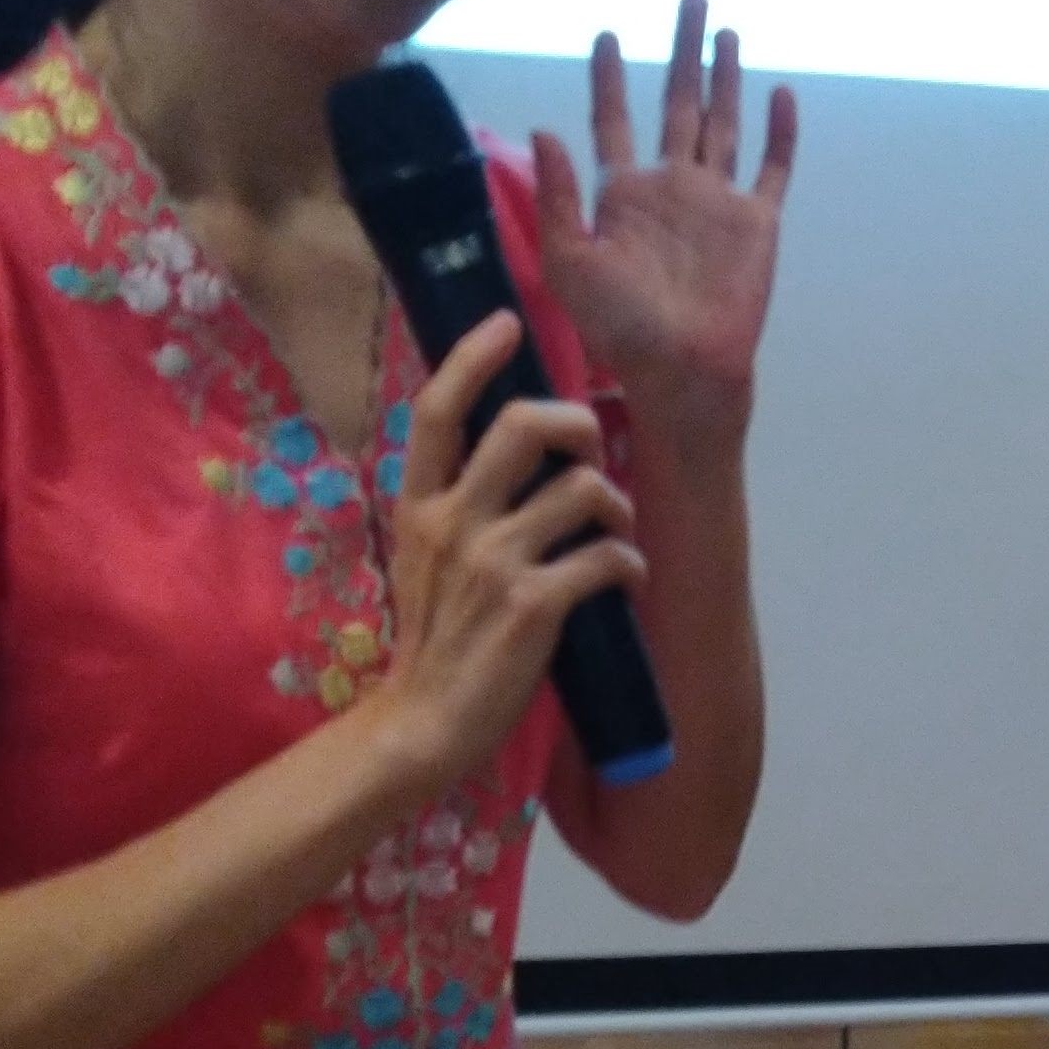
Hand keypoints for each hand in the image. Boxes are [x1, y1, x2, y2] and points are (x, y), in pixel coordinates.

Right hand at [370, 311, 636, 795]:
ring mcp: (493, 563)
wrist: (422, 724)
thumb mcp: (422, 560)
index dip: (472, 358)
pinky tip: (626, 578)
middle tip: (591, 448)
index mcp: (419, 506)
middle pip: (521, 427)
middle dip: (575, 422)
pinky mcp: (534, 606)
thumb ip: (456, 508)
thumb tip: (513, 461)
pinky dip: (629, 562)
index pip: (436, 410)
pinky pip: (606, 556)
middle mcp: (453, 523)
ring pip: (582, 489)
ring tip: (617, 529)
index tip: (507, 324)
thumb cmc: (434, 643)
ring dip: (617, 504)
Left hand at [533, 0, 795, 435]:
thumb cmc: (620, 326)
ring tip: (726, 31)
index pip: (613, 120)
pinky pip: (770, 167)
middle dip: (681, 51)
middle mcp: (672, 186)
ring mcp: (717, 201)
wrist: (682, 369)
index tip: (607, 35)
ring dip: (725, 77)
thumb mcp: (568, 260)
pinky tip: (779, 93)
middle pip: (677, 103)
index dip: (609, 78)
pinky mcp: (757, 221)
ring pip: (722, 122)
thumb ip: (557, 195)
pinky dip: (777, 132)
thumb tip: (546, 127)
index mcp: (622, 194)